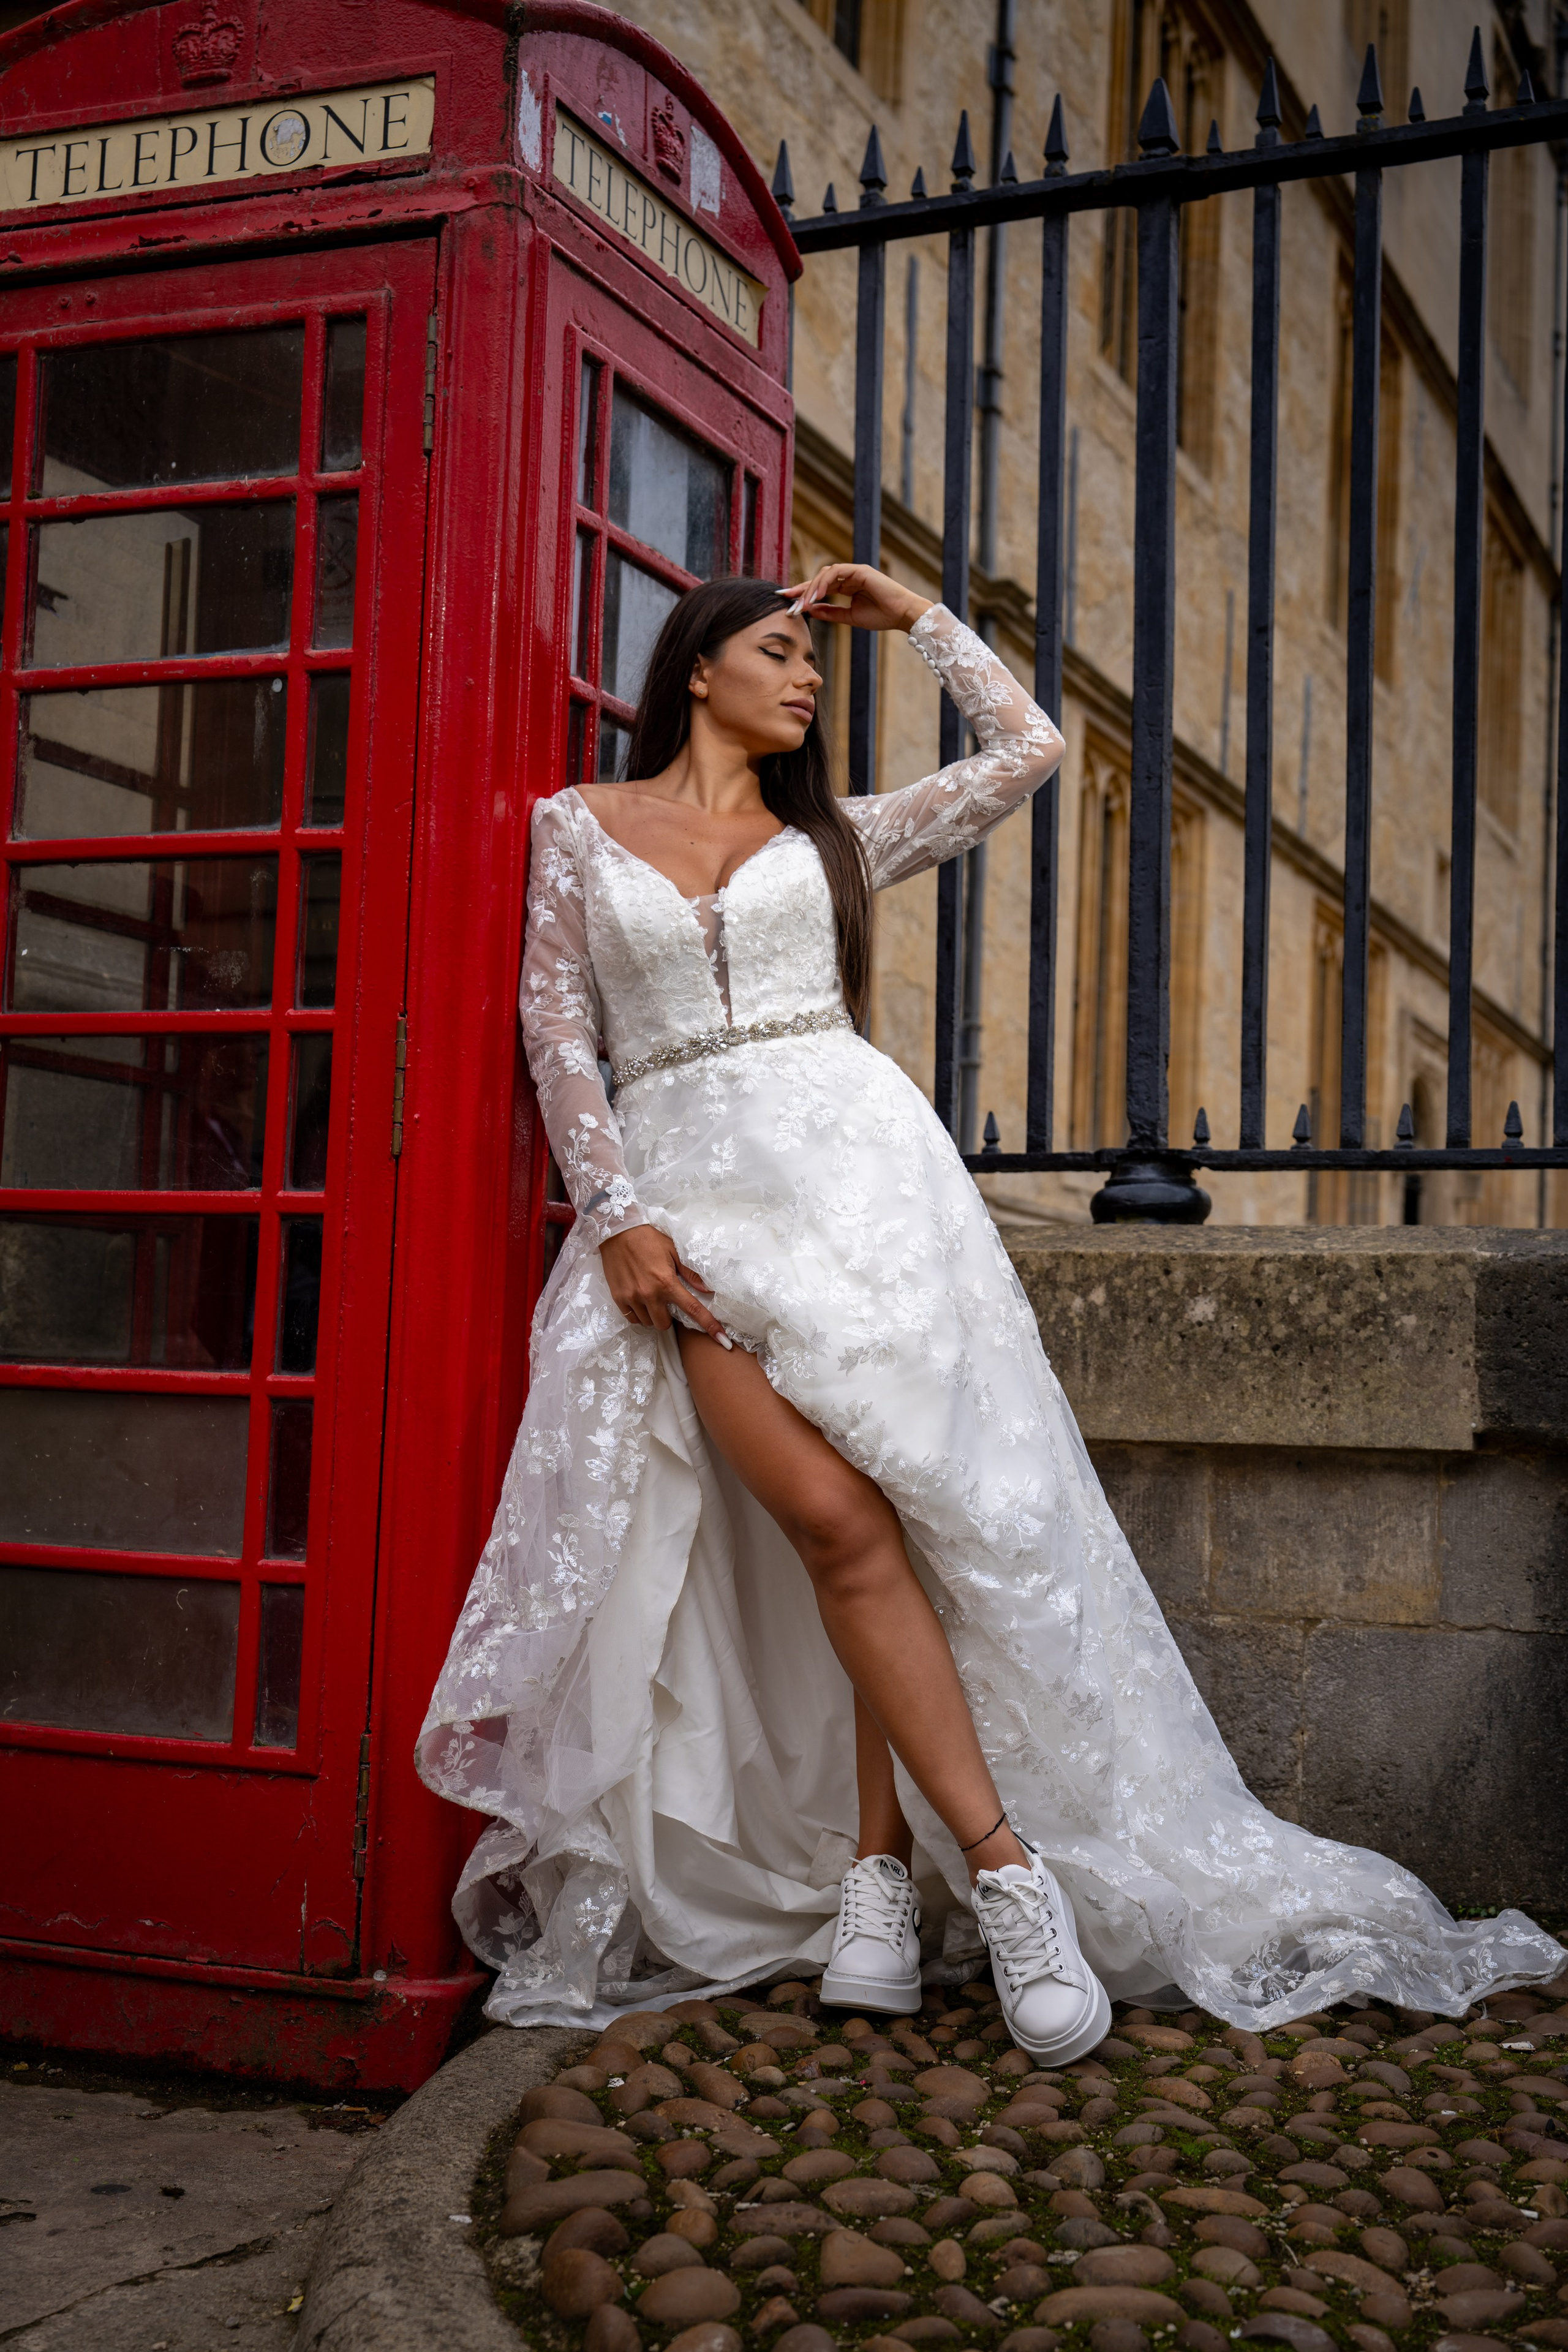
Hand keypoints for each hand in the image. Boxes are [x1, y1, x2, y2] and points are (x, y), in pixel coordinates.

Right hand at [600, 1224, 732, 1345]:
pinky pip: (632, 1318)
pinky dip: (639, 1314)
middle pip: (664, 1324)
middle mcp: (649, 1294)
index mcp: (666, 1282)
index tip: (722, 1339)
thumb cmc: (648, 1239)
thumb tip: (708, 1289)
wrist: (617, 1232)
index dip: (708, 1325)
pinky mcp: (618, 1298)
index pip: (692, 1309)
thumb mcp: (673, 1250)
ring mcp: (632, 1297)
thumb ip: (690, 1273)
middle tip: (666, 1302)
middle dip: (668, 1317)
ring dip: (653, 1315)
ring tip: (651, 1298)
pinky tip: (640, 1300)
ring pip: (647, 1323)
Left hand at [785, 562, 931, 633]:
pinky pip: (836, 572)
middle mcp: (849, 576)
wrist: (902, 614)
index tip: (788, 603)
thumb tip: (810, 611)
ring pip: (824, 574)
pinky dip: (824, 582)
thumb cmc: (882, 616)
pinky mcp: (859, 570)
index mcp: (848, 586)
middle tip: (787, 602)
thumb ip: (831, 613)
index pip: (821, 587)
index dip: (803, 594)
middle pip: (819, 578)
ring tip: (802, 604)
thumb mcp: (850, 617)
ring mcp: (854, 571)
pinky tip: (817, 595)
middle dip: (801, 590)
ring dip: (811, 588)